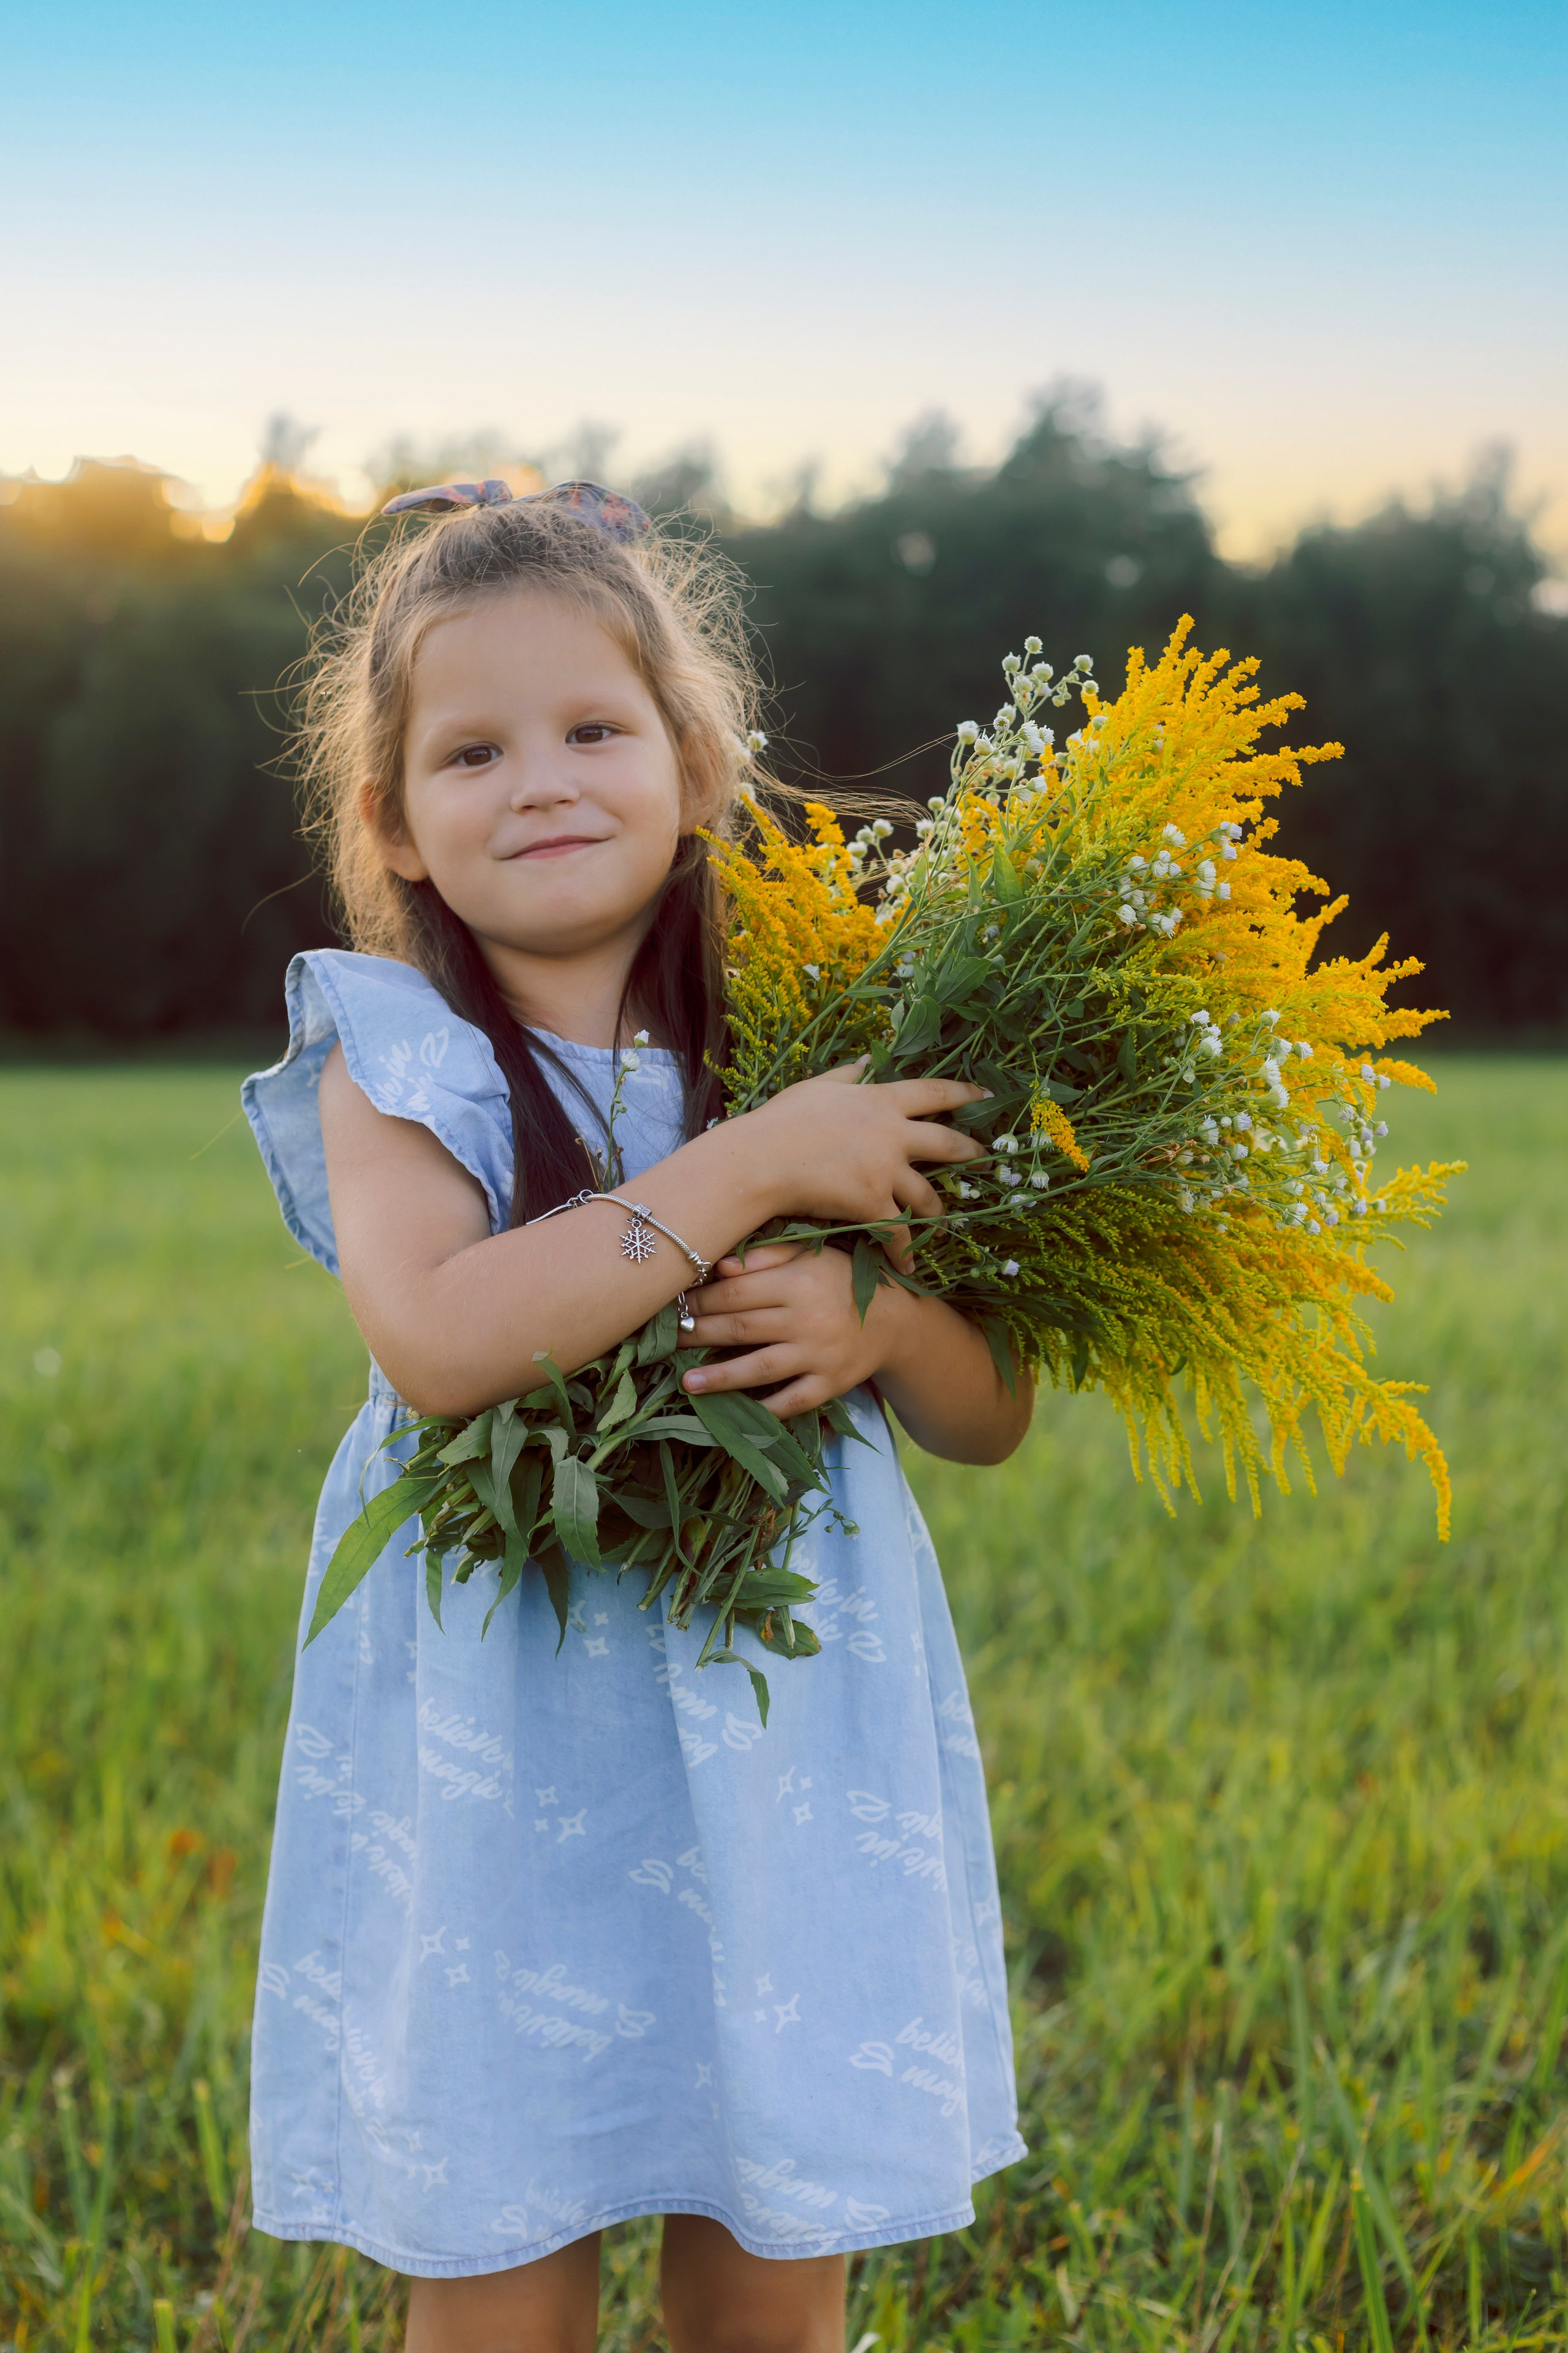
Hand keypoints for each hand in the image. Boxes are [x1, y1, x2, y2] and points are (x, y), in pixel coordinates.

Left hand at [680, 1241, 902, 1418]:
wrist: (897, 1321)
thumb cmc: (842, 1282)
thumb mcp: (813, 1255)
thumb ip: (769, 1255)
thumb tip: (720, 1266)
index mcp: (797, 1281)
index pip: (735, 1291)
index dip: (699, 1298)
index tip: (673, 1303)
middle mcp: (806, 1318)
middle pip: (740, 1327)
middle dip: (698, 1333)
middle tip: (667, 1339)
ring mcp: (818, 1355)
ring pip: (760, 1367)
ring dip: (720, 1376)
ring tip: (686, 1383)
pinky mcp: (830, 1384)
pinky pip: (792, 1400)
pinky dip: (765, 1408)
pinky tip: (737, 1412)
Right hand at [733, 1062, 986, 1235]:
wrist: (761, 1160)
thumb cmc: (782, 1120)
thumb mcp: (816, 1087)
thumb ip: (847, 1074)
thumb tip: (867, 1060)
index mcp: (881, 1101)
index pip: (934, 1092)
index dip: (963, 1093)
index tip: (986, 1095)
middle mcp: (892, 1135)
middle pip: (946, 1143)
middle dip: (970, 1152)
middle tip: (987, 1159)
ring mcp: (885, 1171)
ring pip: (927, 1195)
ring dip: (938, 1211)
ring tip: (944, 1221)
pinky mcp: (872, 1204)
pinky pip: (898, 1233)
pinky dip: (906, 1252)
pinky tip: (911, 1266)